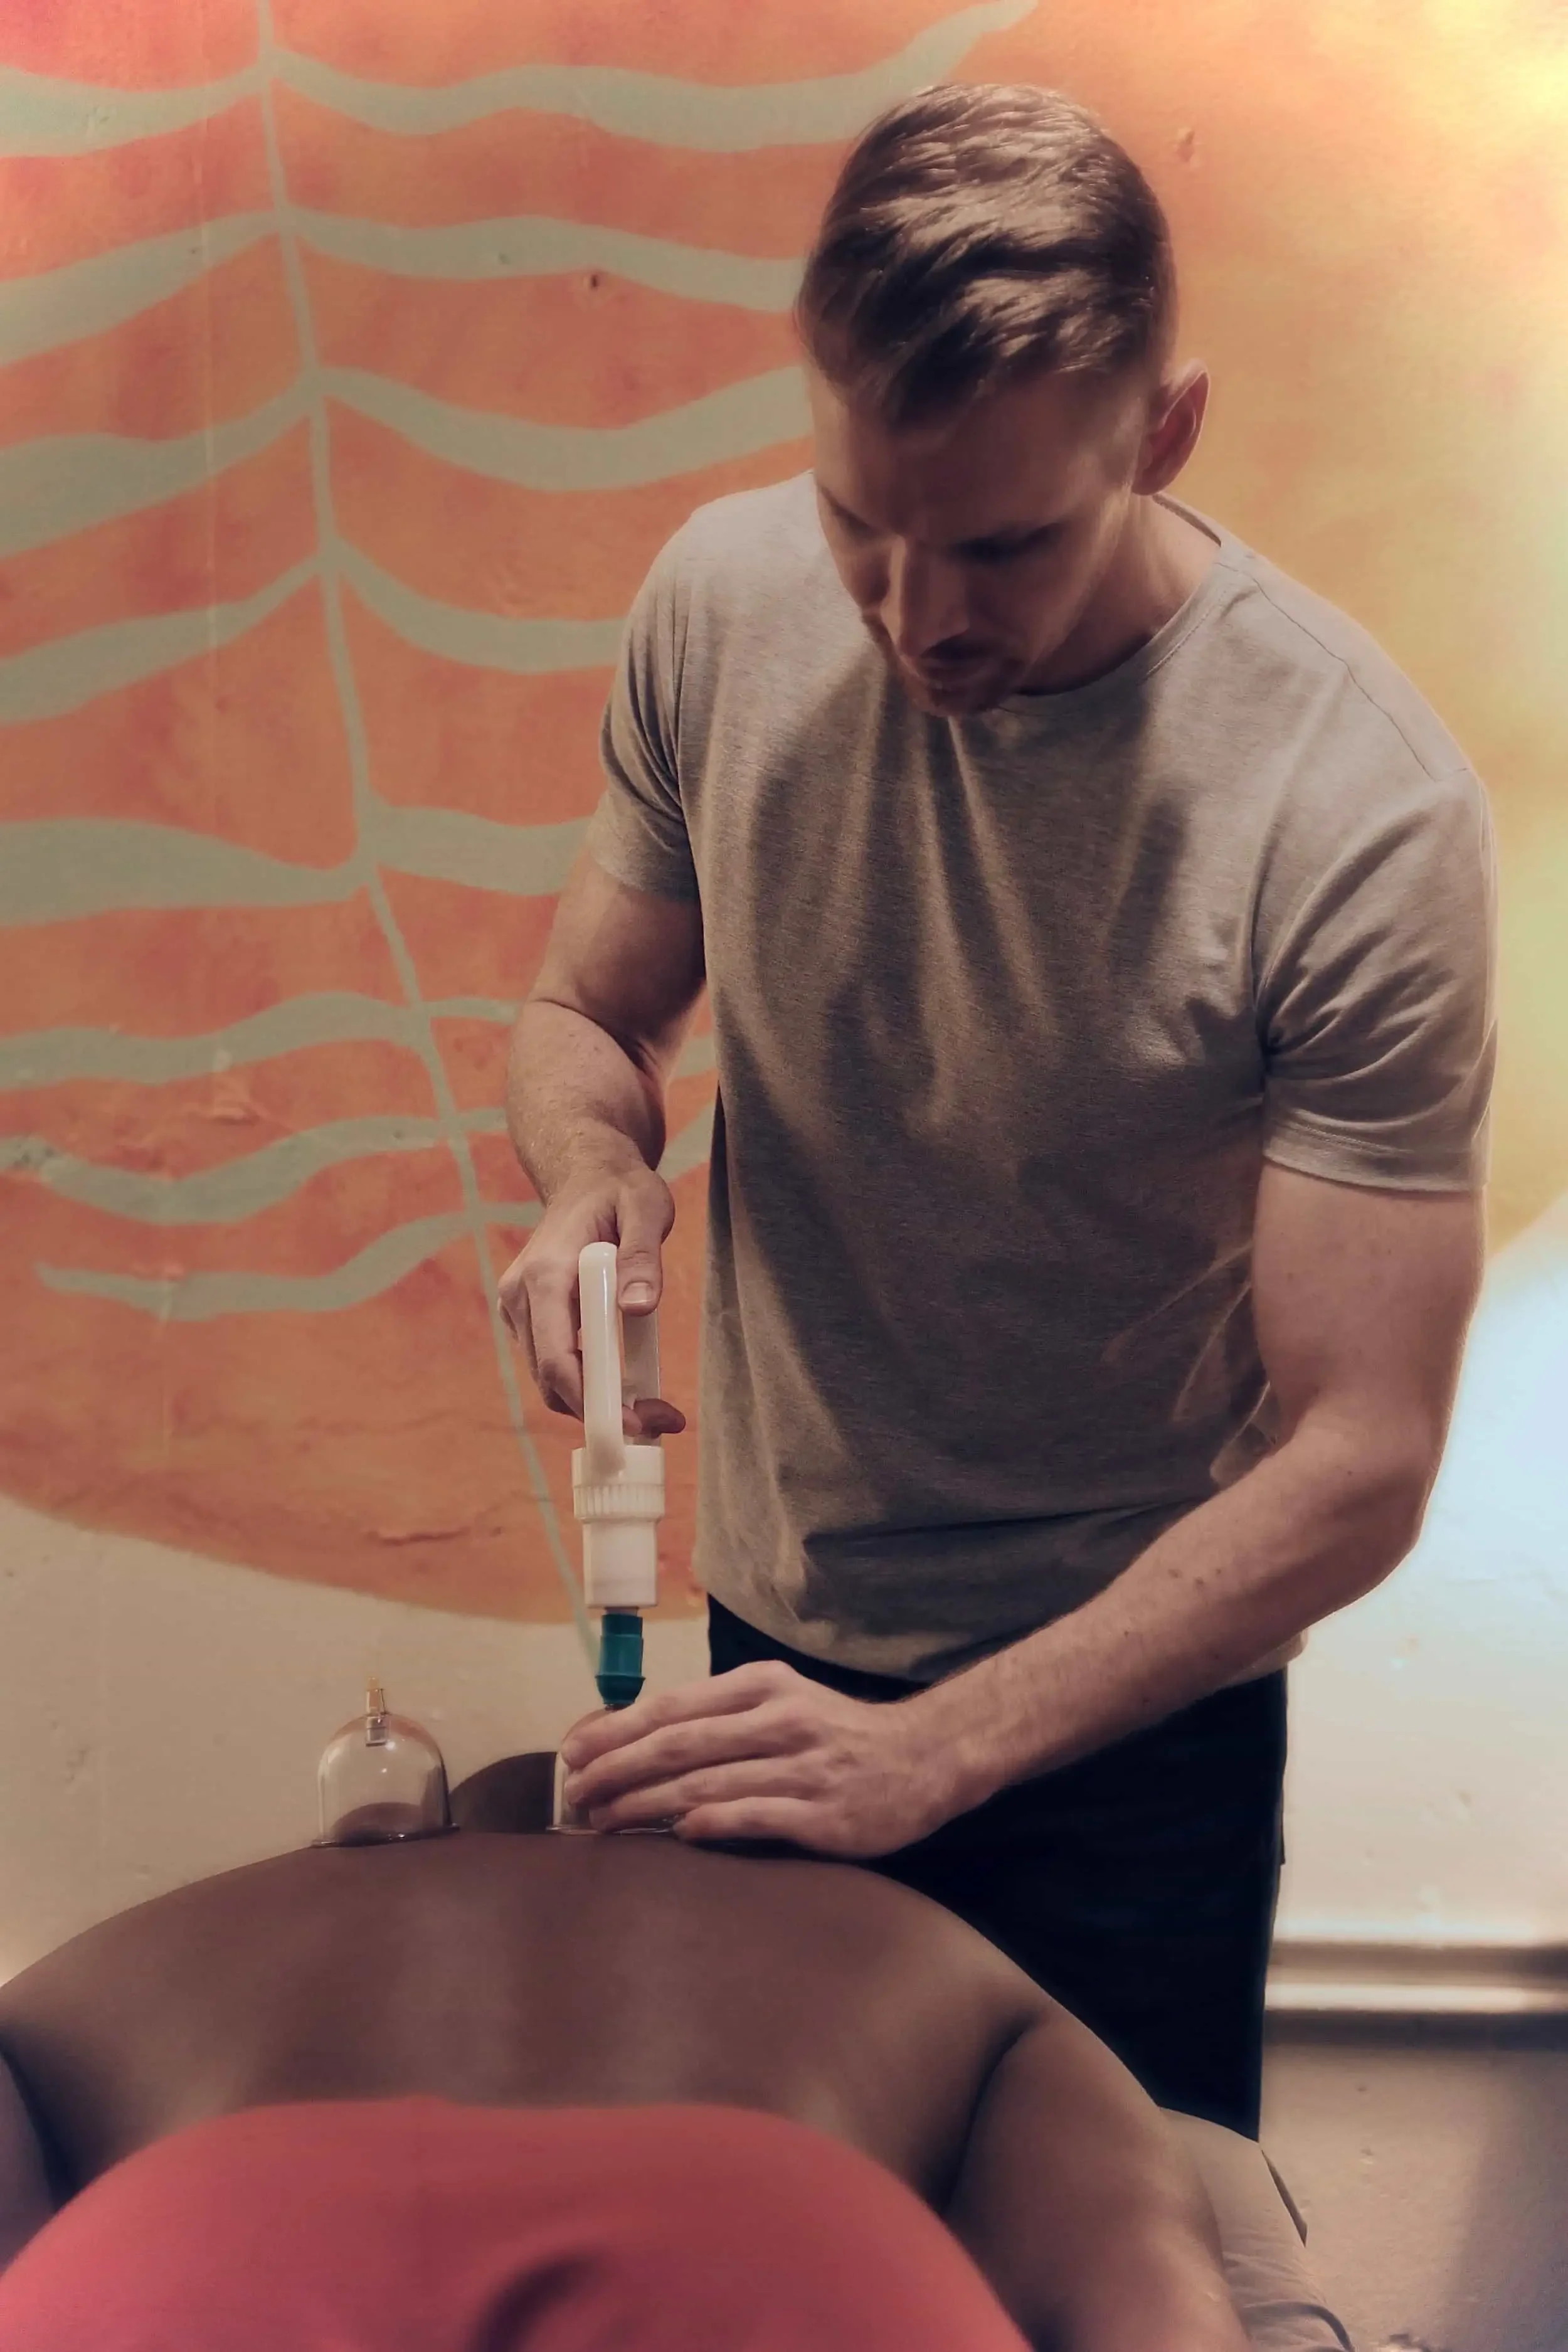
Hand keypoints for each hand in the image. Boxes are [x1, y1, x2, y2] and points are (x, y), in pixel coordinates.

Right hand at [497, 1161, 683, 1435]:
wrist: (586, 1177)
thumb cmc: (619, 1190)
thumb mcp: (646, 1208)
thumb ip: (642, 1256)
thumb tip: (638, 1307)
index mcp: (544, 1274)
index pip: (558, 1360)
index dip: (594, 1403)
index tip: (637, 1425)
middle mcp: (519, 1296)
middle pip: (552, 1382)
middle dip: (603, 1413)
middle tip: (662, 1420)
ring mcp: (519, 1310)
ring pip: (553, 1381)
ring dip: (599, 1403)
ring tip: (656, 1407)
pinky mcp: (529, 1319)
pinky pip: (557, 1365)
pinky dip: (590, 1385)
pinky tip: (631, 1383)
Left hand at [558, 1661, 965, 1856]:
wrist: (924, 1759)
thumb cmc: (836, 1735)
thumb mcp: (780, 1704)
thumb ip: (719, 1719)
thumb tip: (639, 1741)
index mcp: (761, 1687)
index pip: (672, 1706)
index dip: (616, 1729)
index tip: (574, 1751)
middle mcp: (778, 1719)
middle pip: (678, 1744)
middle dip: (617, 1768)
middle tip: (575, 1792)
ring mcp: (801, 1766)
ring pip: (705, 1782)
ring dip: (646, 1802)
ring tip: (606, 1819)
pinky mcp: (823, 1812)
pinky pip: (754, 1816)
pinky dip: (710, 1822)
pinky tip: (678, 1832)